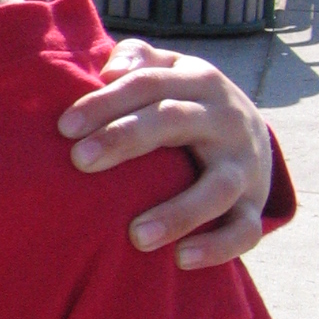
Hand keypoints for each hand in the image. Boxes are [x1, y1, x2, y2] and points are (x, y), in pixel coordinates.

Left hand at [57, 38, 273, 268]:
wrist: (253, 136)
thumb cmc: (183, 102)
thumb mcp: (167, 71)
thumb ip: (136, 60)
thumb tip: (109, 70)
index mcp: (198, 81)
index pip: (149, 83)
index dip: (106, 102)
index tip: (65, 127)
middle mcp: (225, 119)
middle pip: (174, 121)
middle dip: (125, 138)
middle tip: (80, 161)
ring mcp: (244, 165)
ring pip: (216, 187)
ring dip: (179, 213)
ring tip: (136, 236)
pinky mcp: (254, 206)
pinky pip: (244, 230)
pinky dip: (218, 247)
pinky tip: (181, 259)